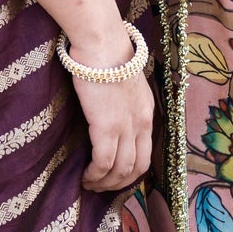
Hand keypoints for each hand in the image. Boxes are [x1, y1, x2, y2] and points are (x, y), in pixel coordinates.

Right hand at [68, 37, 154, 192]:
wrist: (102, 43)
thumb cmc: (107, 53)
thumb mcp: (125, 80)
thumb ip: (123, 97)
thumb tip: (110, 107)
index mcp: (147, 111)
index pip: (147, 151)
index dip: (133, 169)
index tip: (118, 176)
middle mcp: (142, 123)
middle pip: (137, 167)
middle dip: (120, 183)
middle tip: (103, 188)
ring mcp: (126, 127)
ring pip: (121, 170)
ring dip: (106, 184)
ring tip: (91, 186)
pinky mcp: (107, 128)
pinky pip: (103, 163)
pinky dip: (95, 175)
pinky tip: (85, 178)